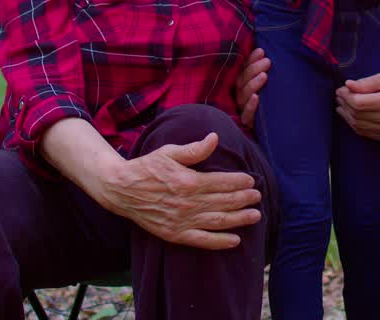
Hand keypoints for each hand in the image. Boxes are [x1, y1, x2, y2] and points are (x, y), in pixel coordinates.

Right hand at [96, 132, 262, 249]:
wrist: (120, 189)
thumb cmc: (146, 167)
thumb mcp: (169, 152)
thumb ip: (194, 149)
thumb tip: (215, 138)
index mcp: (188, 181)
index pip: (222, 182)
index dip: (239, 182)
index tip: (251, 180)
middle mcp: (188, 203)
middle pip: (224, 202)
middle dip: (244, 199)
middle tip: (258, 197)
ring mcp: (181, 220)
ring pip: (218, 221)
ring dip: (239, 219)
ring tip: (255, 216)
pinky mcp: (174, 234)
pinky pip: (201, 240)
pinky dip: (219, 242)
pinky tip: (235, 240)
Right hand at [235, 47, 270, 127]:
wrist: (281, 126)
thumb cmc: (276, 100)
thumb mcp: (273, 84)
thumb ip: (269, 70)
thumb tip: (272, 51)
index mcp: (244, 83)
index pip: (244, 69)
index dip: (251, 59)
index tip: (261, 51)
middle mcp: (241, 95)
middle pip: (242, 80)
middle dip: (254, 69)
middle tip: (267, 61)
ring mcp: (243, 108)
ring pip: (243, 95)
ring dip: (253, 84)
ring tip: (264, 75)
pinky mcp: (248, 122)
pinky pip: (247, 115)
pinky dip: (251, 106)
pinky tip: (257, 97)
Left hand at [335, 66, 379, 140]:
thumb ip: (365, 83)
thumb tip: (348, 85)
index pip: (359, 103)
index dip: (346, 96)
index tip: (340, 89)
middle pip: (357, 114)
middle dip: (344, 104)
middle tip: (339, 95)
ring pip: (358, 124)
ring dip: (346, 115)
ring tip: (341, 104)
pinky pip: (363, 132)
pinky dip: (353, 123)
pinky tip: (348, 114)